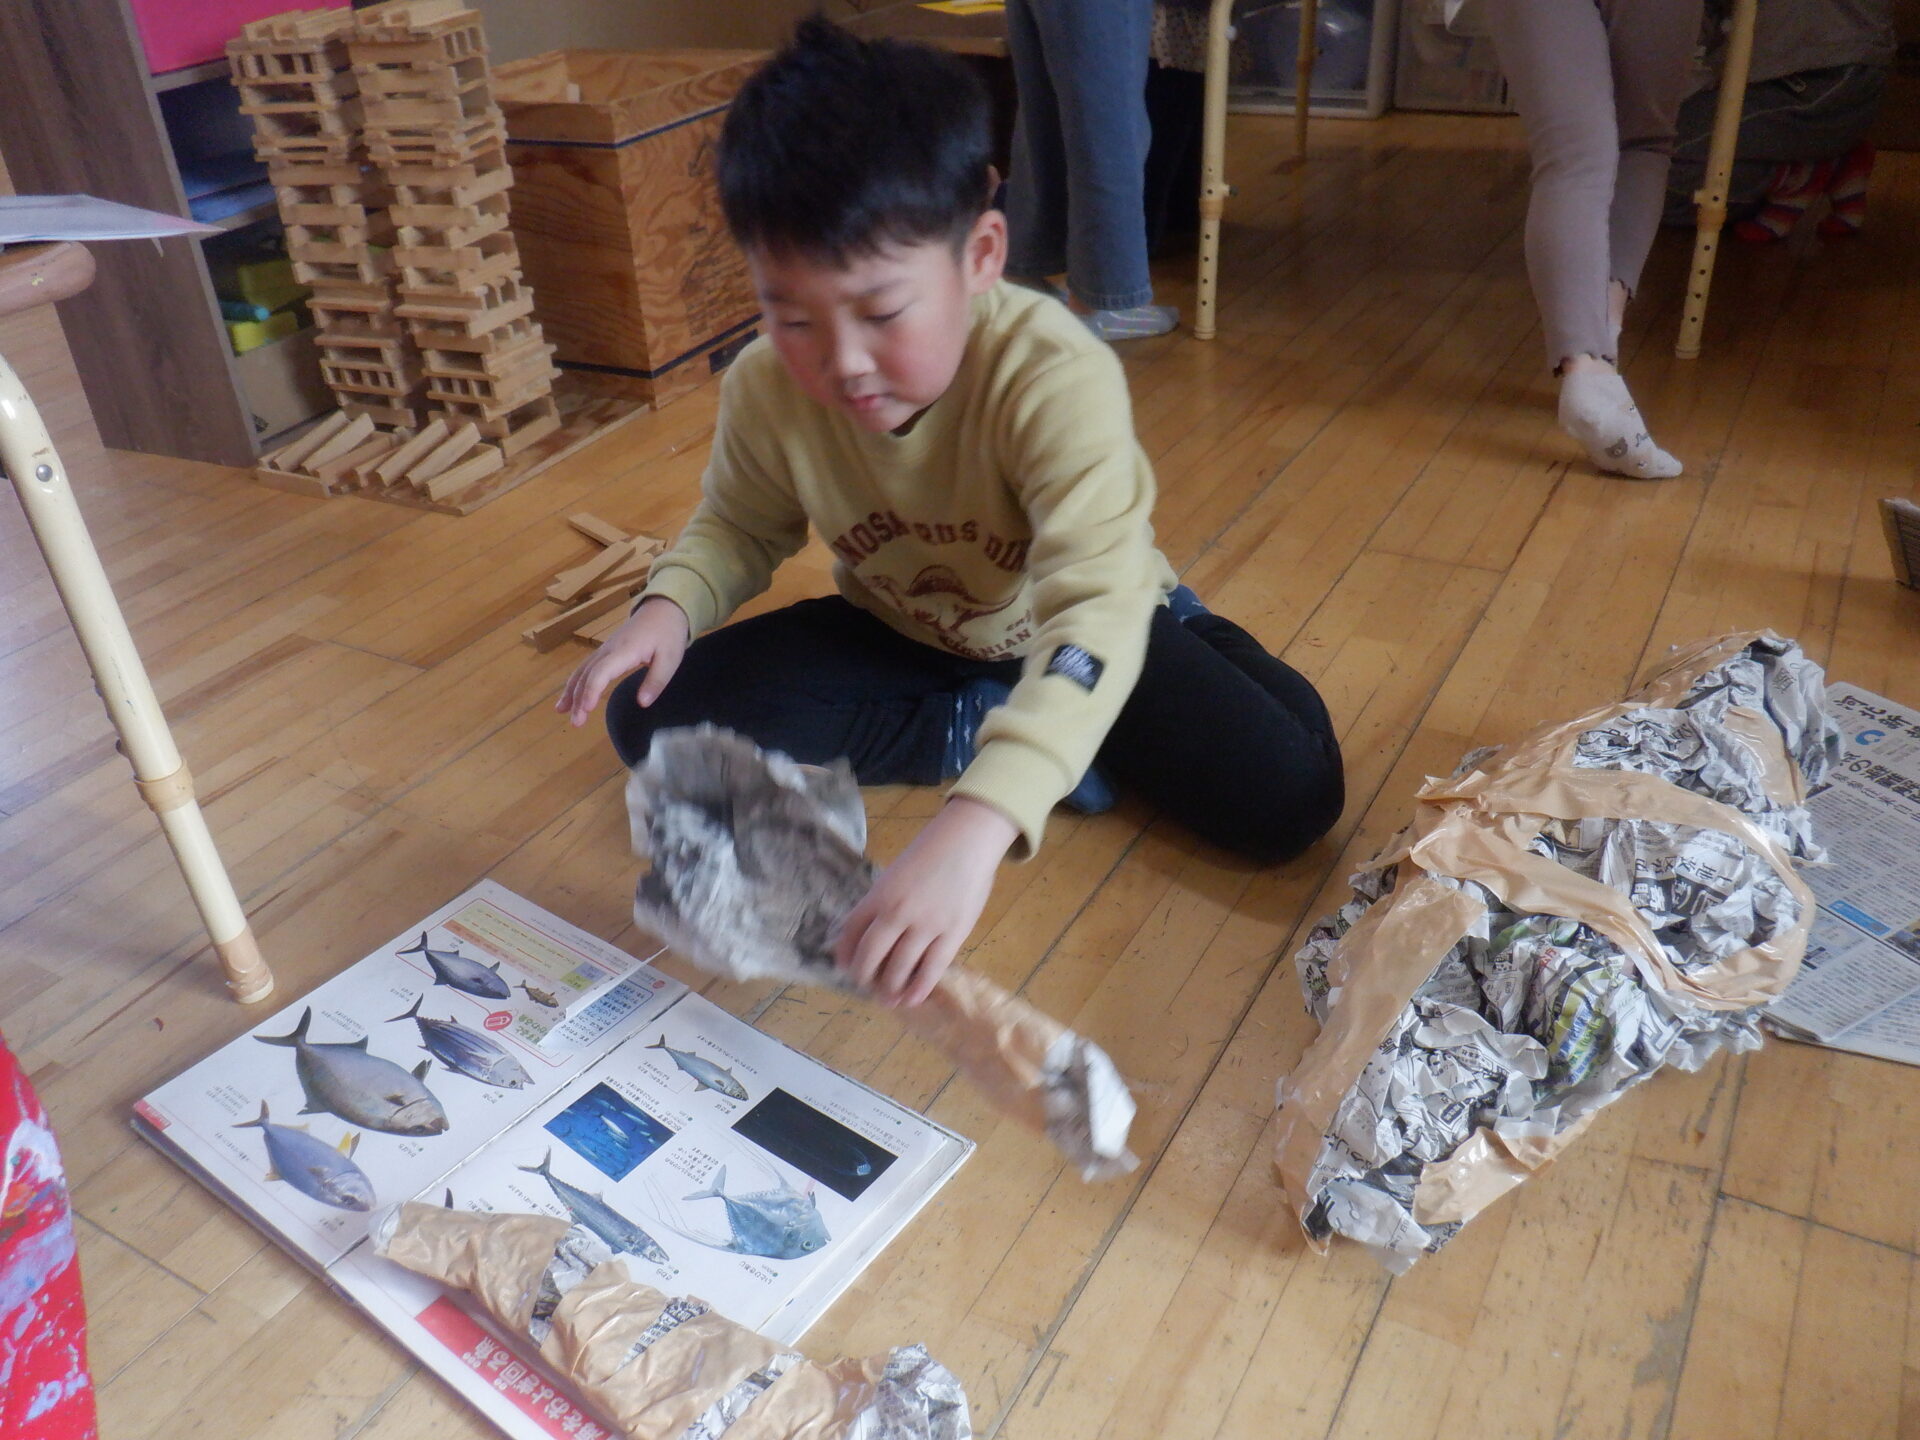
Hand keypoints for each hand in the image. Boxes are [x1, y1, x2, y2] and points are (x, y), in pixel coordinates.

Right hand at [555, 596, 689, 726]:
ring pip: (583, 670)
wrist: (663, 609)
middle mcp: (609, 649)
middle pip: (588, 674)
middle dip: (578, 698)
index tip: (586, 709)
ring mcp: (605, 649)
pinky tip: (570, 695)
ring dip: (571, 691)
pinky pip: (586, 667)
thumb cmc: (668, 634)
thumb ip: (656, 681)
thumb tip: (642, 703)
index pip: (602, 671)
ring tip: (561, 711)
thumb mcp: (671, 658)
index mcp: (625, 650)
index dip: (592, 690)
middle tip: (575, 723)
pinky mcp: (605, 651)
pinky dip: (575, 682)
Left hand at [834, 797, 1017, 1005]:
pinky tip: (912, 998)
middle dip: (865, 976)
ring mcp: (925, 925)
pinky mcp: (952, 933)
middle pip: (871, 954)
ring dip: (890, 987)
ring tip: (888, 999)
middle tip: (867, 985)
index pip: (851, 930)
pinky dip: (919, 987)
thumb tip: (875, 932)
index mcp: (879, 894)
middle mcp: (896, 912)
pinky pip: (932, 968)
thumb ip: (885, 901)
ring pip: (900, 966)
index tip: (846, 967)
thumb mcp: (896, 873)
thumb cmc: (932, 852)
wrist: (967, 840)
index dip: (845, 953)